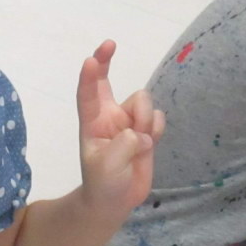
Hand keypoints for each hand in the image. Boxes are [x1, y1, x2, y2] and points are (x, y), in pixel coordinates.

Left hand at [76, 40, 164, 213]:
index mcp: (91, 123)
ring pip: (143, 102)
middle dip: (106, 62)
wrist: (115, 200)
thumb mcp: (107, 167)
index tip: (91, 59)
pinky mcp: (145, 130)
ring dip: (145, 119)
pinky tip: (150, 144)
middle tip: (109, 45)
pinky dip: (157, 128)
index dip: (89, 76)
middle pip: (107, 81)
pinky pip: (157, 117)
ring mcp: (128, 122)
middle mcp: (109, 116)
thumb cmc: (102, 183)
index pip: (87, 94)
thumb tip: (139, 132)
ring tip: (140, 144)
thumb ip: (123, 145)